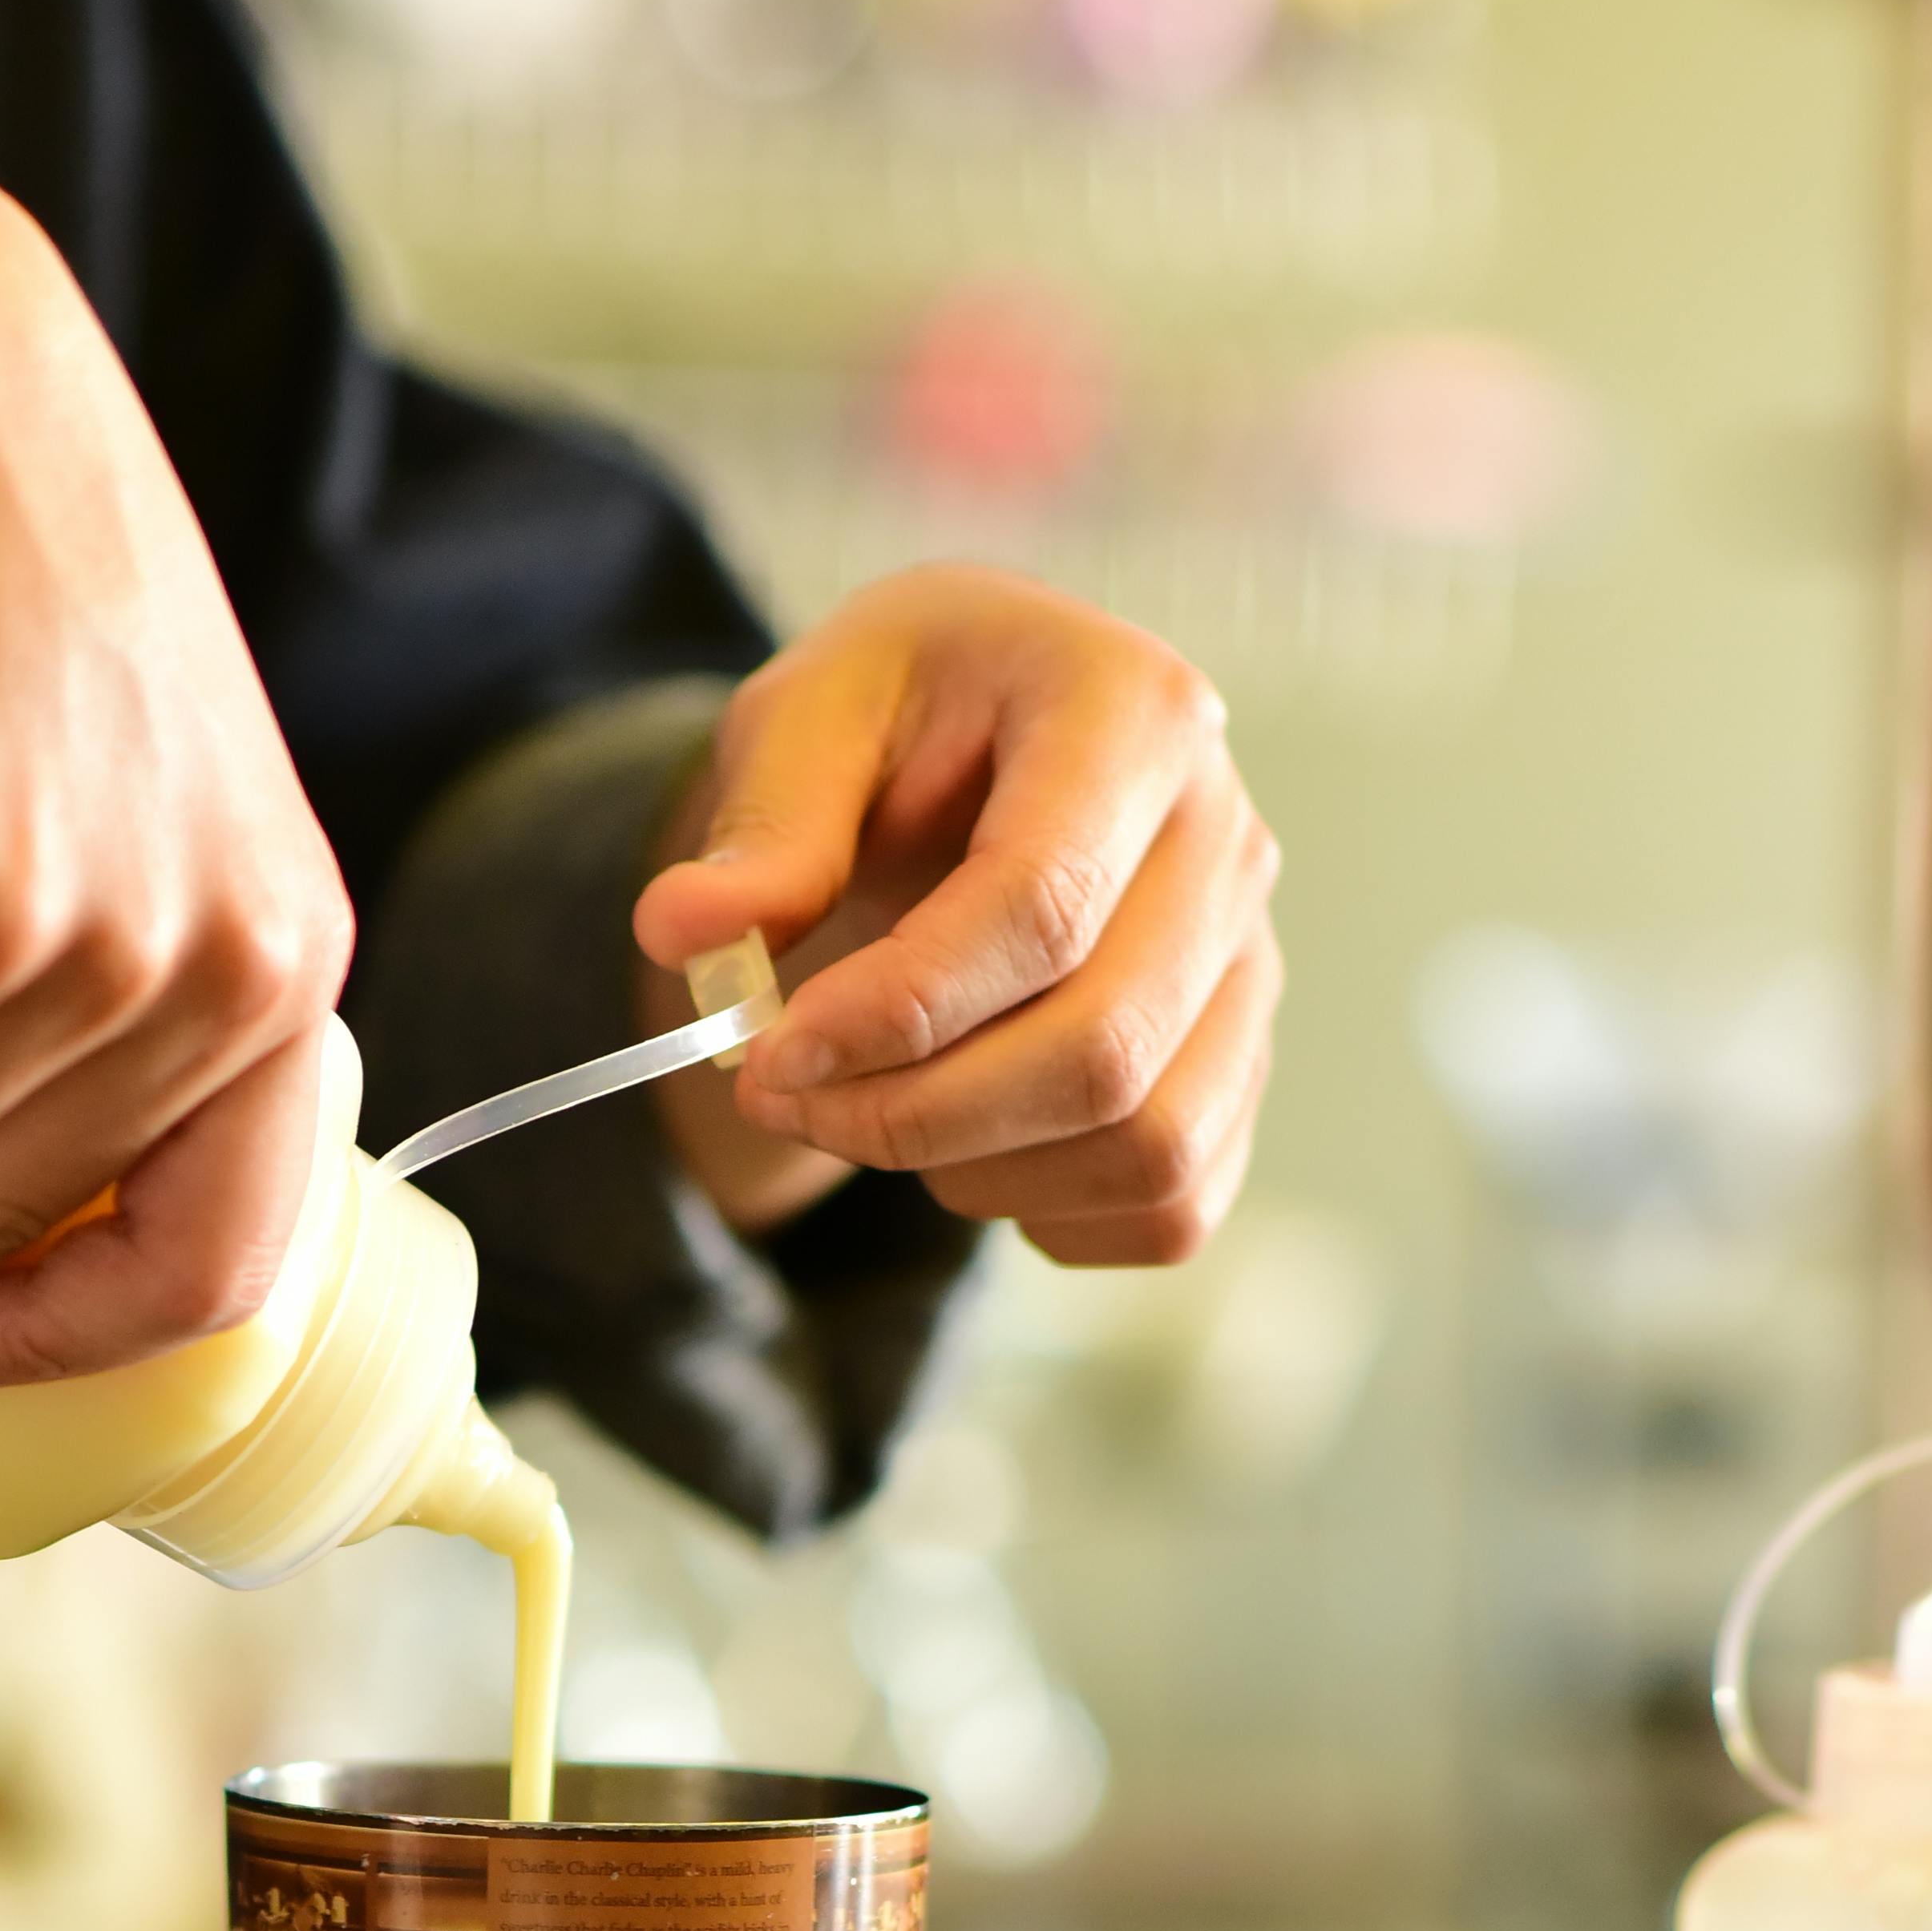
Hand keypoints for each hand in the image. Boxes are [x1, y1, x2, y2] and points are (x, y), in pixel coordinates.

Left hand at [635, 567, 1278, 1263]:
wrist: (986, 739)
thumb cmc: (903, 714)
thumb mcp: (811, 714)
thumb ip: (764, 823)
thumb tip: (683, 931)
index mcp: (1132, 715)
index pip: (1042, 906)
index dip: (897, 1011)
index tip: (770, 1052)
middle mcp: (1226, 837)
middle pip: (1102, 1051)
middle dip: (915, 1113)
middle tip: (781, 1096)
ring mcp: (1248, 958)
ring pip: (1147, 1146)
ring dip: (977, 1173)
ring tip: (870, 1111)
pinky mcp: (1238, 1058)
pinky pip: (1172, 1202)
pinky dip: (1049, 1216)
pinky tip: (960, 1150)